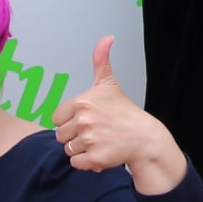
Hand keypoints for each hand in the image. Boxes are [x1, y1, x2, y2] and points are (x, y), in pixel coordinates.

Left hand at [52, 36, 186, 192]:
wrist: (144, 137)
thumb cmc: (124, 112)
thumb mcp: (109, 84)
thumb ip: (101, 61)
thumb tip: (107, 38)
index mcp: (83, 102)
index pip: (57, 118)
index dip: (70, 120)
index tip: (86, 119)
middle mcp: (84, 120)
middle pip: (60, 135)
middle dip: (75, 136)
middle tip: (95, 132)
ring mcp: (89, 140)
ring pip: (69, 150)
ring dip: (81, 150)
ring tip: (99, 142)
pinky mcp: (95, 158)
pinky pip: (76, 163)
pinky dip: (86, 163)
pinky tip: (100, 153)